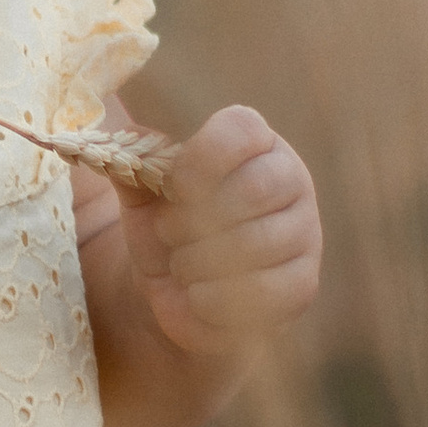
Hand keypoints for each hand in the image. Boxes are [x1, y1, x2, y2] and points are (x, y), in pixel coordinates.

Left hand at [114, 105, 321, 361]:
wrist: (176, 291)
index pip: (242, 129)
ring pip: (256, 243)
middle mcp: (290, 180)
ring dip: (196, 261)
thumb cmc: (165, 229)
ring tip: (180, 265)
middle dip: (192, 219)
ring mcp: (304, 233)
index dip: (200, 158)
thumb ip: (134, 164)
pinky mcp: (303, 284)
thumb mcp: (142, 194)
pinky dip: (213, 297)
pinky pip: (263, 290)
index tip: (172, 186)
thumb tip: (124, 140)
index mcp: (254, 145)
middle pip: (254, 187)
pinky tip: (197, 294)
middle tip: (168, 234)